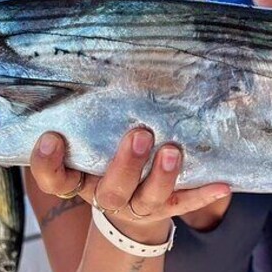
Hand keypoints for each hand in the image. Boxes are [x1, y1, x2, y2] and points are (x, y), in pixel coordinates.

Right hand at [28, 129, 229, 242]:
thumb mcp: (88, 144)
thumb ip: (86, 120)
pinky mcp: (168, 208)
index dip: (48, 164)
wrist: (128, 208)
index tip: (52, 138)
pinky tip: (223, 183)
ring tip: (174, 150)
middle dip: (126, 165)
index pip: (55, 179)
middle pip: (110, 192)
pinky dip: (203, 194)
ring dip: (163, 176)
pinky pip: (186, 203)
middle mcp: (107, 196)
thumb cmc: (103, 160)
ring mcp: (139, 205)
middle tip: (140, 135)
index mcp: (80, 181)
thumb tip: (91, 63)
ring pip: (149, 199)